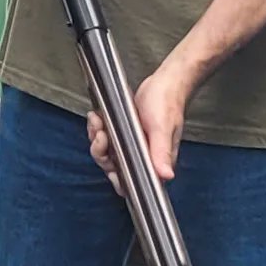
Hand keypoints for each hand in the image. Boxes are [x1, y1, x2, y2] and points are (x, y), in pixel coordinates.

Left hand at [85, 60, 196, 187]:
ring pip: (106, 152)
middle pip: (112, 167)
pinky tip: (98, 117)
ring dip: (97, 138)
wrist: (165, 83)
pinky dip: (98, 129)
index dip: (116, 176)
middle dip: (101, 151)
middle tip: (102, 134)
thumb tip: (166, 176)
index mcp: (154, 161)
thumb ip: (162, 152)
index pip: (130, 181)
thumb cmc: (168, 104)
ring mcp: (132, 146)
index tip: (109, 159)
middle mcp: (142, 157)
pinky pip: (105, 138)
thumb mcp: (163, 128)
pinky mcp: (124, 134)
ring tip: (97, 121)